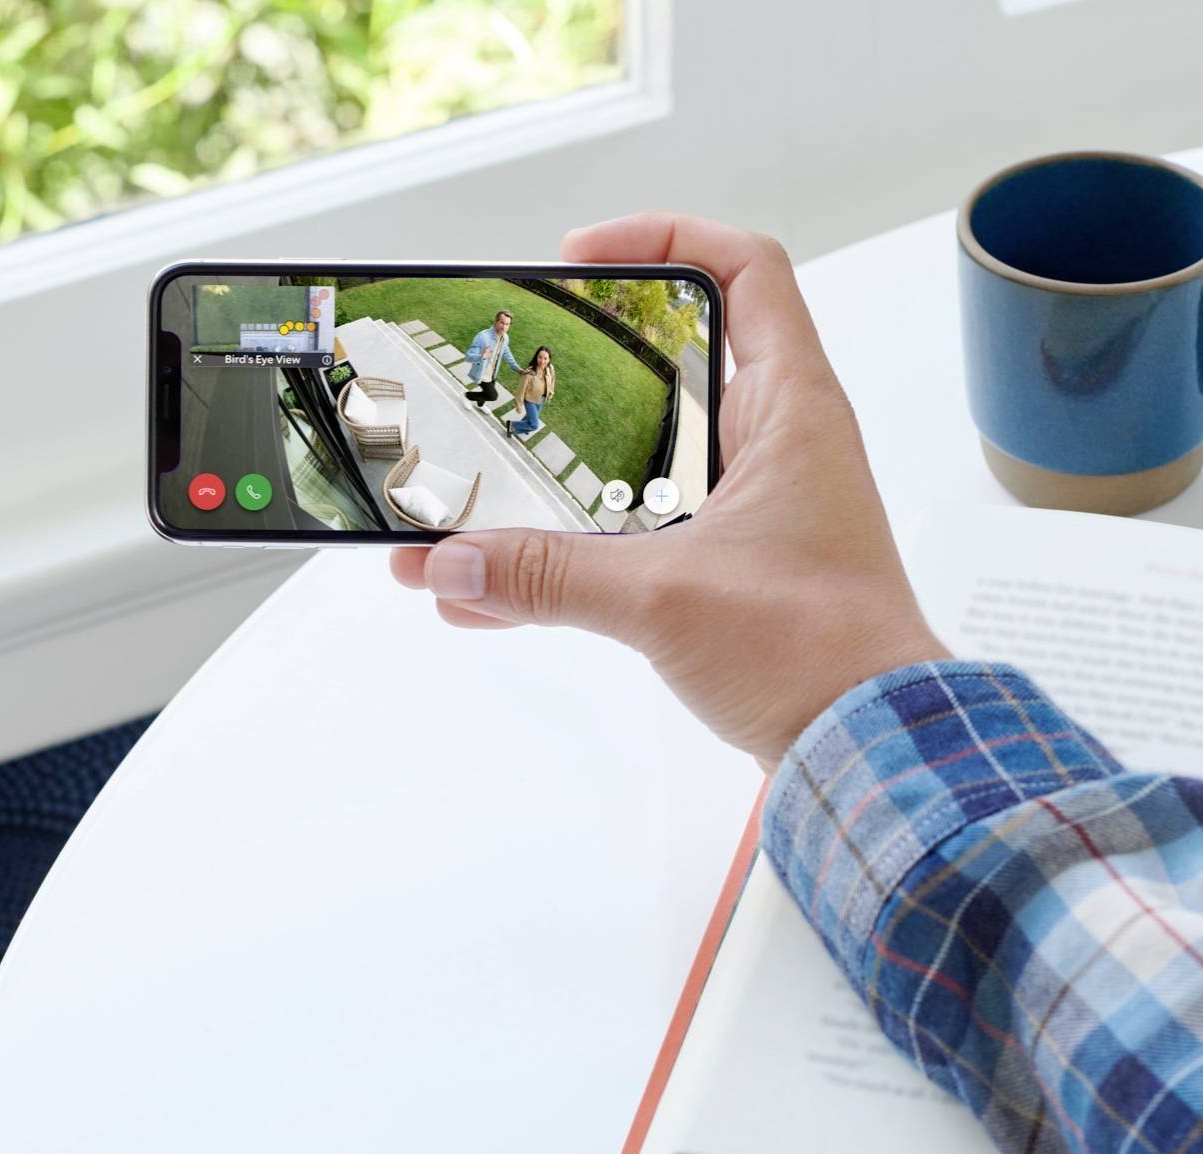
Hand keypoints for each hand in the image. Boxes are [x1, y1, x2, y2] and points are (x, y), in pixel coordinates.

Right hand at [390, 214, 945, 769]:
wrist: (867, 748)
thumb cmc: (820, 654)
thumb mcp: (665, 599)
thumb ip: (549, 578)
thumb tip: (452, 562)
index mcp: (788, 412)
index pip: (746, 269)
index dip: (665, 240)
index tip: (579, 258)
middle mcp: (772, 449)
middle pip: (674, 367)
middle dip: (585, 372)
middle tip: (516, 380)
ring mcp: (748, 513)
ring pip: (641, 464)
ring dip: (561, 480)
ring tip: (480, 495)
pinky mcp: (724, 573)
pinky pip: (631, 542)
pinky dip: (568, 558)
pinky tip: (493, 593)